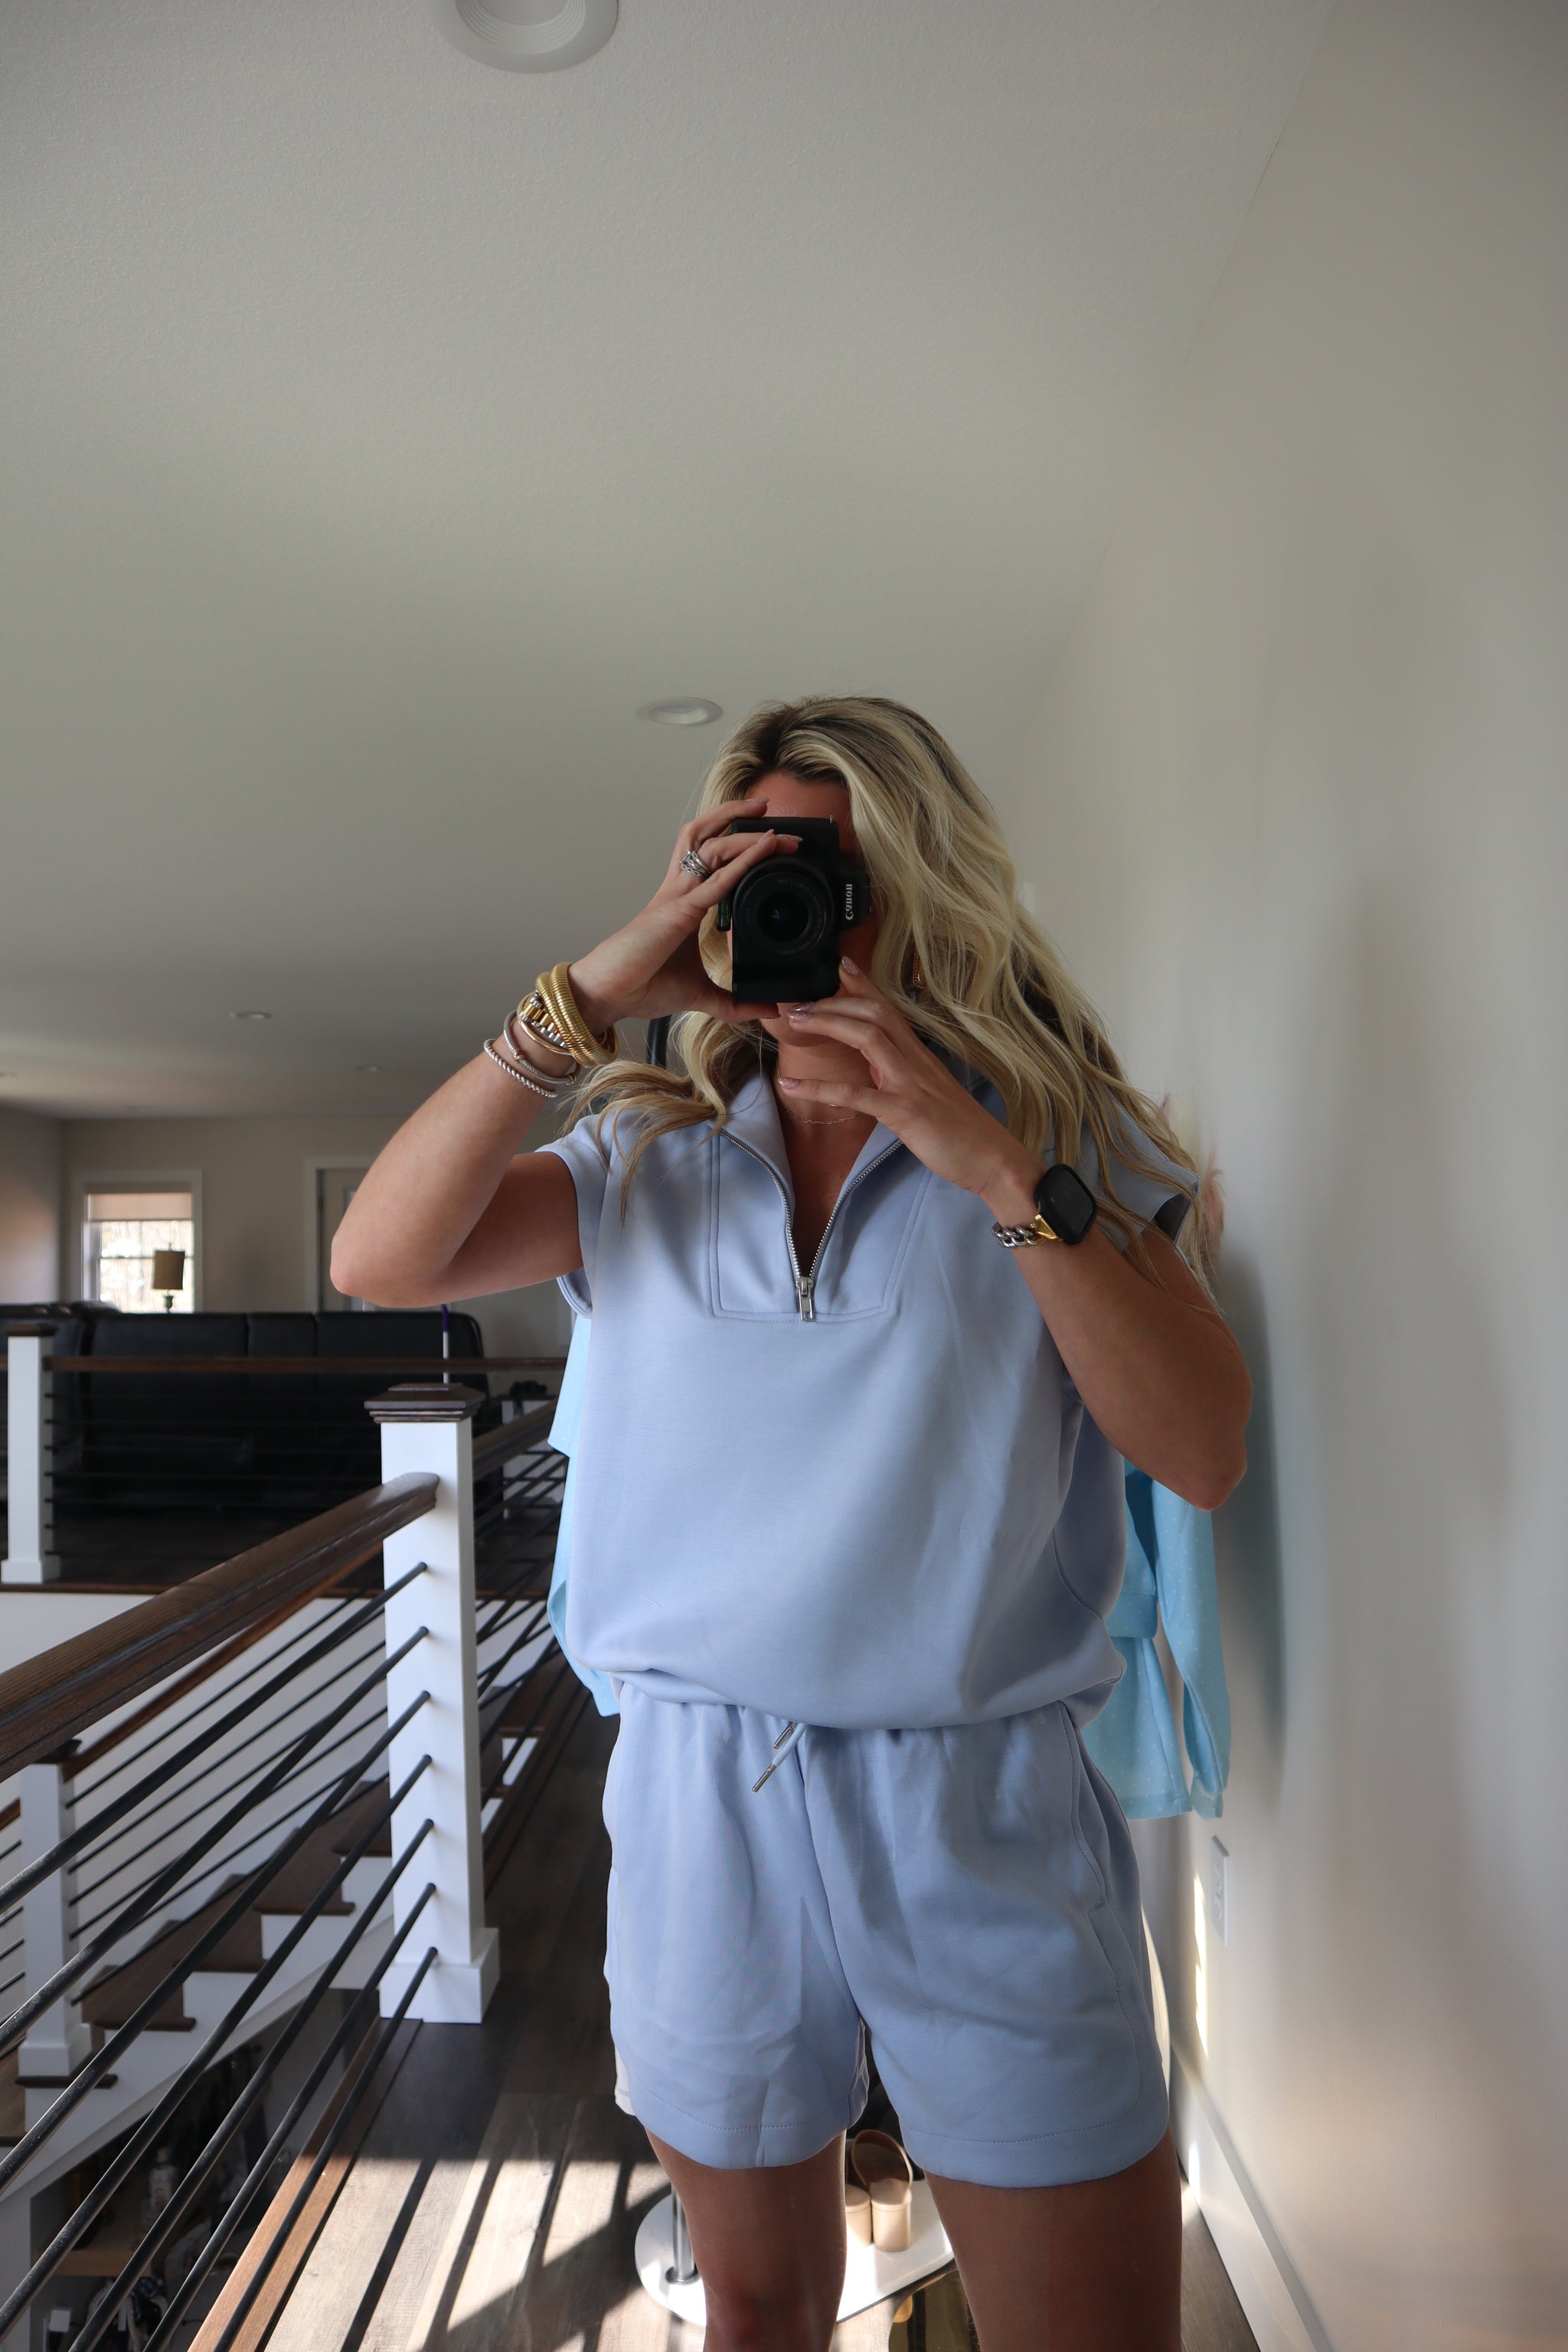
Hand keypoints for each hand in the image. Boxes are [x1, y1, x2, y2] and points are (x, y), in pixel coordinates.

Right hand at [567, 802, 798, 1031]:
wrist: (609, 995)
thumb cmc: (643, 987)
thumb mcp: (701, 995)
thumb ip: (734, 1003)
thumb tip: (769, 1011)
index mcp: (684, 902)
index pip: (714, 859)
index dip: (741, 845)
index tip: (776, 844)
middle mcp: (679, 890)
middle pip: (710, 838)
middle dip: (745, 824)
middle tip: (785, 828)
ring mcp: (676, 897)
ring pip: (710, 846)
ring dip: (745, 834)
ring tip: (776, 829)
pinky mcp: (677, 913)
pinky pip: (714, 882)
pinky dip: (742, 863)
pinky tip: (764, 851)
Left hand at [777, 959, 1042, 1215]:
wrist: (993, 1159)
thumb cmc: (962, 1130)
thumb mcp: (929, 1093)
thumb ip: (901, 1075)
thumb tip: (874, 1066)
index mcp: (919, 1056)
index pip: (888, 1010)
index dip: (862, 986)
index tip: (839, 966)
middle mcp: (914, 1061)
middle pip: (874, 1014)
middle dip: (834, 1001)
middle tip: (797, 1000)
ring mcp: (909, 1084)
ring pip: (868, 1038)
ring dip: (827, 1024)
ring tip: (794, 1021)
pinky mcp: (903, 1112)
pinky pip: (855, 1096)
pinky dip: (819, 1089)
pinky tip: (790, 1087)